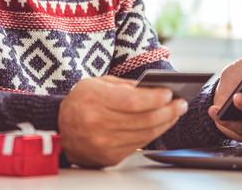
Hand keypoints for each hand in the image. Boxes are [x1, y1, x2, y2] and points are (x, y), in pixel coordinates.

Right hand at [58, 75, 187, 167]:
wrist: (61, 130)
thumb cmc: (82, 101)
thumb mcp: (97, 83)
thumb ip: (125, 85)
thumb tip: (155, 89)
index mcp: (93, 99)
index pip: (132, 101)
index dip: (154, 98)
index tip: (169, 93)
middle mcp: (97, 124)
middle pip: (143, 119)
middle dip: (167, 111)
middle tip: (181, 104)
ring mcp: (103, 144)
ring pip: (144, 134)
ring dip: (165, 123)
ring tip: (175, 113)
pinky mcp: (109, 157)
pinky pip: (139, 145)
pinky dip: (153, 134)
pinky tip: (161, 124)